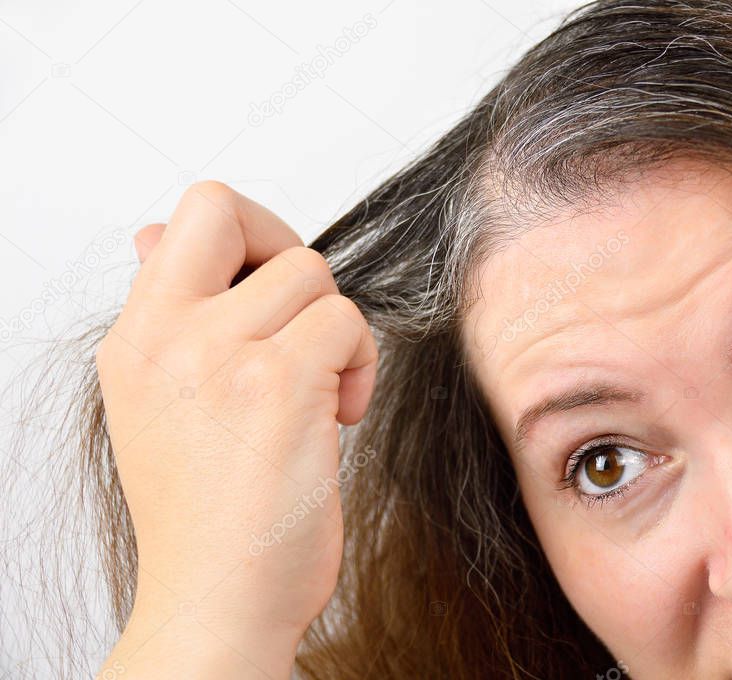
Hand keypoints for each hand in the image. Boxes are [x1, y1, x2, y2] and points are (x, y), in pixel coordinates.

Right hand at [95, 181, 377, 678]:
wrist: (217, 601)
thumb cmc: (206, 513)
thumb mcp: (160, 400)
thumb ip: (172, 313)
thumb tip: (159, 232)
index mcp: (137, 336)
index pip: (195, 212)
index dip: (253, 230)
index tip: (273, 288)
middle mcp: (167, 336)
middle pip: (251, 221)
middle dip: (298, 271)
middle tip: (306, 334)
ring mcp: (219, 355)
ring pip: (314, 276)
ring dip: (336, 333)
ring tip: (320, 395)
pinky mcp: (278, 384)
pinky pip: (346, 322)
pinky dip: (358, 365)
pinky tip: (336, 418)